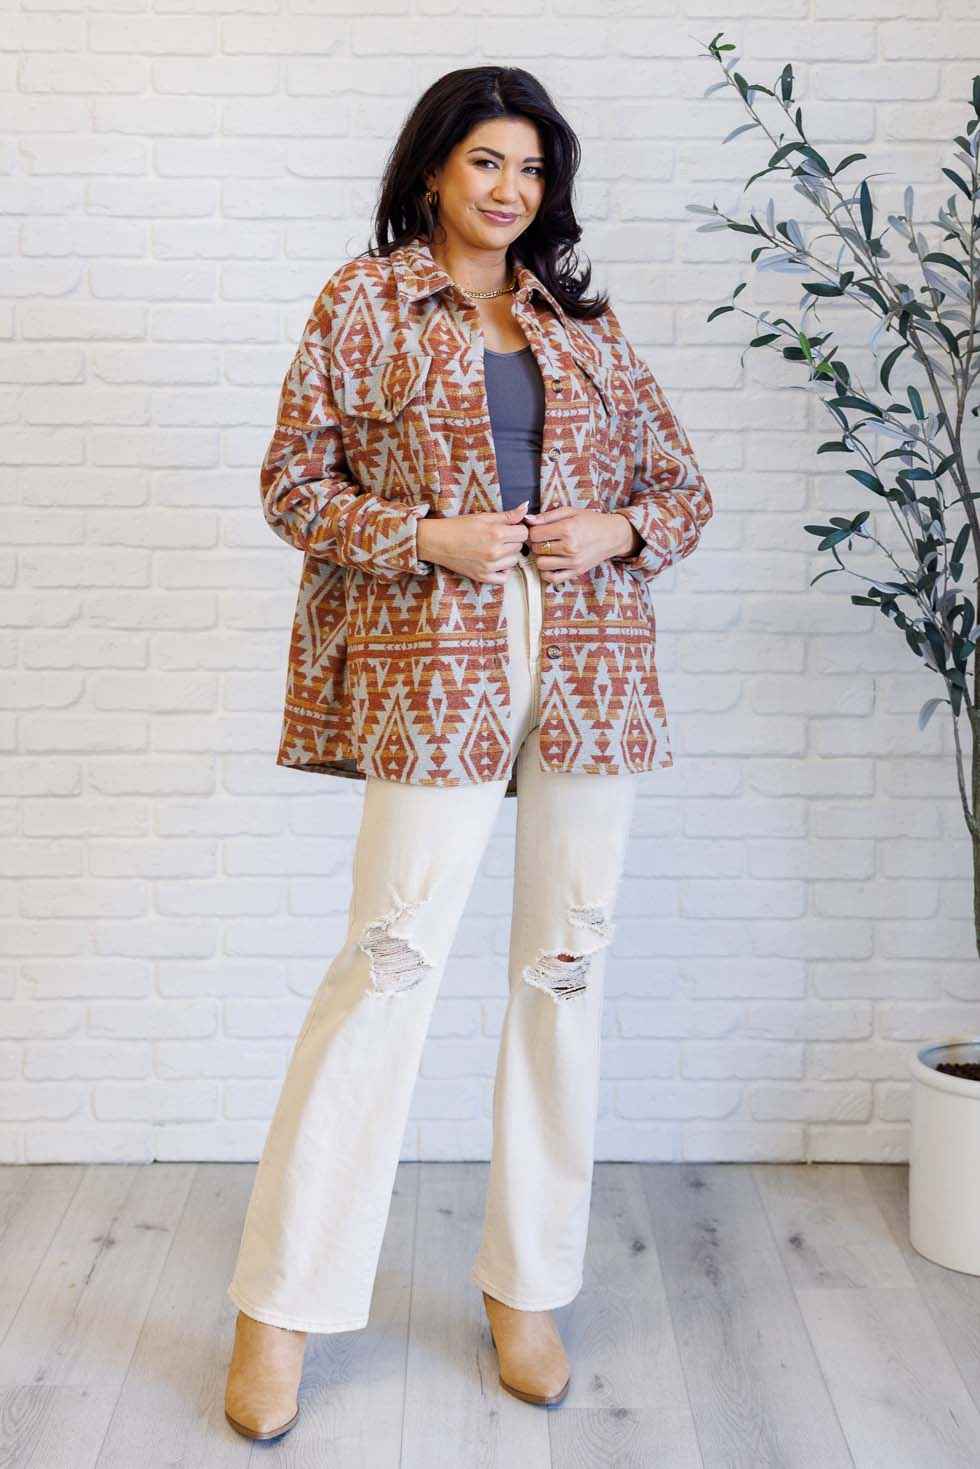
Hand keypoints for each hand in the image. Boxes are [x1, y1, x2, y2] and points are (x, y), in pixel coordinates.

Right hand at [417, 500, 529, 583]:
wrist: (437, 542)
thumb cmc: (458, 526)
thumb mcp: (483, 517)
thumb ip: (507, 515)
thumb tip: (525, 508)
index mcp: (496, 533)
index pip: (524, 532)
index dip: (518, 529)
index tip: (510, 529)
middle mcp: (495, 551)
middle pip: (520, 547)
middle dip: (513, 541)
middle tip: (499, 538)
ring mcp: (489, 566)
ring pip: (514, 561)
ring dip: (509, 556)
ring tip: (496, 549)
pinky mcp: (483, 577)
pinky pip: (504, 578)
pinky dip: (503, 571)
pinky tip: (496, 563)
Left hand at [523, 506, 638, 583]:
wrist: (613, 536)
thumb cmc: (591, 521)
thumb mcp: (570, 512)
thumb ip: (547, 516)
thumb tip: (527, 519)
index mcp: (567, 529)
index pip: (535, 534)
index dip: (532, 531)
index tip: (538, 529)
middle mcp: (570, 547)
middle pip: (536, 549)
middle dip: (536, 543)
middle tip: (543, 539)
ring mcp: (573, 562)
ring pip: (541, 564)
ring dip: (541, 557)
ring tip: (548, 550)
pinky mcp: (576, 572)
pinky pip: (552, 578)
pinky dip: (547, 572)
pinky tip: (551, 562)